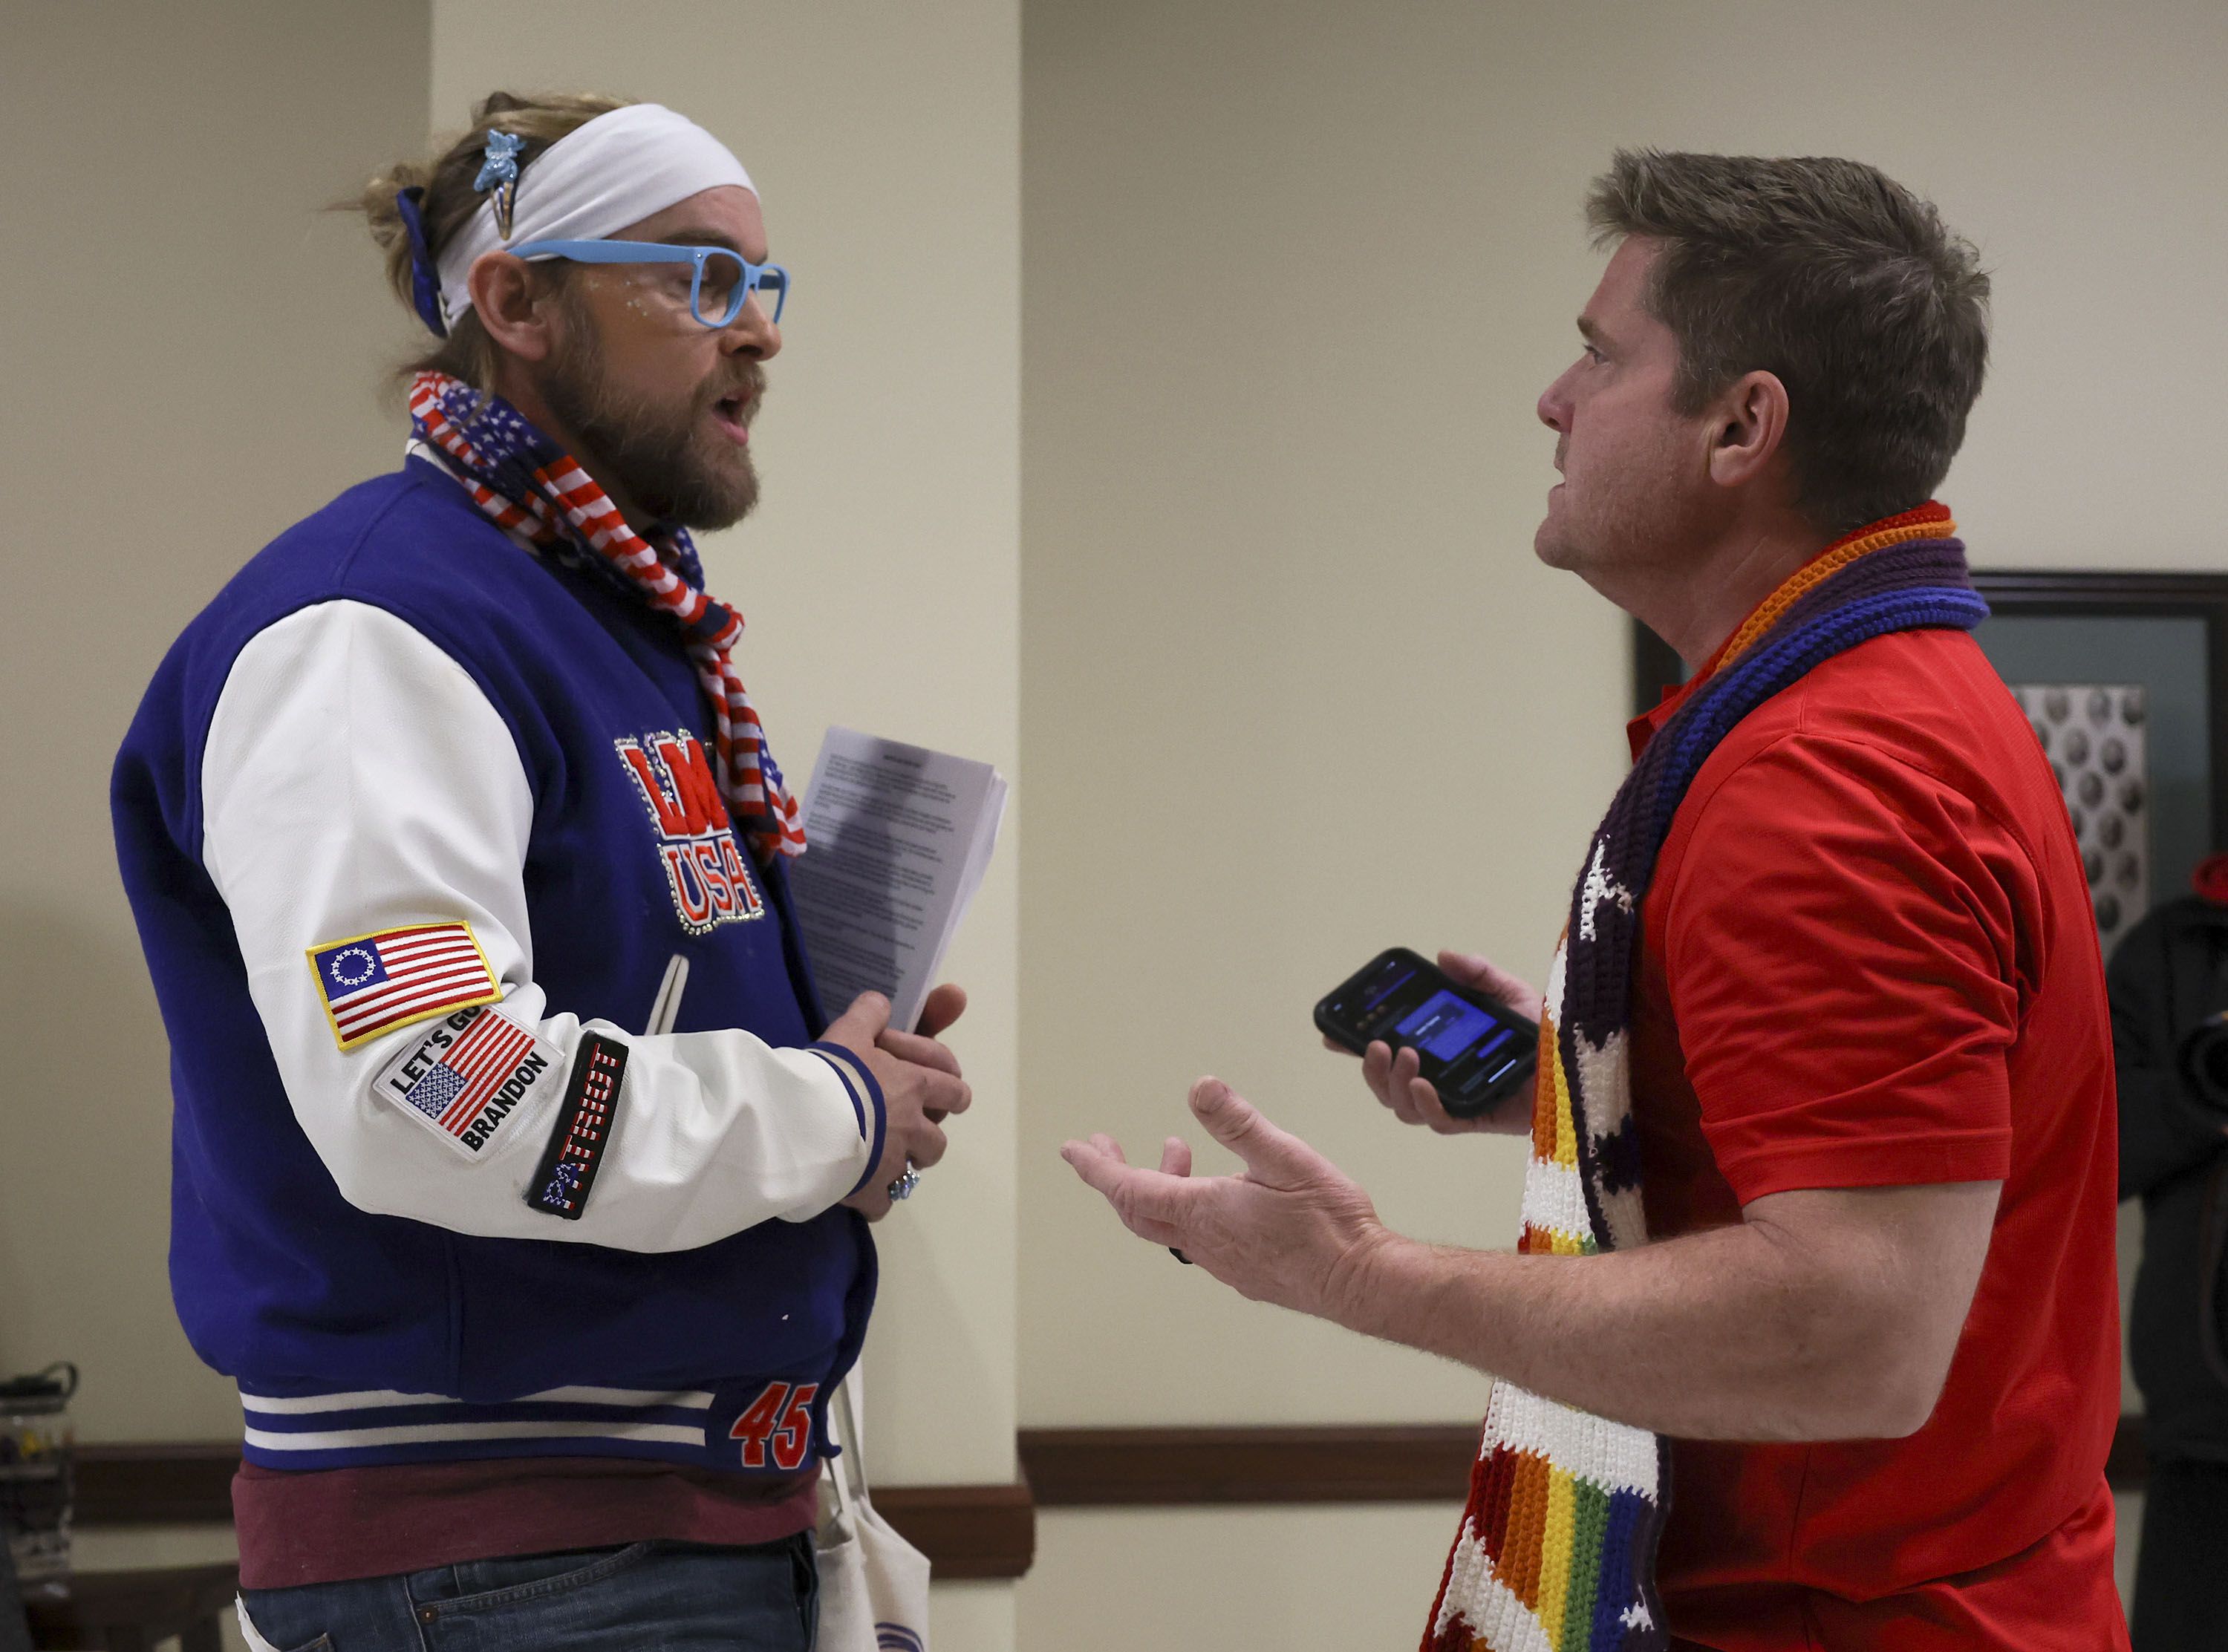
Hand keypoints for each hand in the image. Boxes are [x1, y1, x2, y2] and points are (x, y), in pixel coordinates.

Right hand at [825, 987, 971, 1218]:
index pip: (953, 1086)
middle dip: (930, 1130)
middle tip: (912, 1126)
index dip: (951, 1086)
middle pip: (940, 1136)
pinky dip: (875, 1199)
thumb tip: (881, 1002)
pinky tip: (861, 1192)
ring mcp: (895, 1162)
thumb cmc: (832, 1073)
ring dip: (907, 1162)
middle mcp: (913, 1127)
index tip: (944, 1088)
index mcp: (914, 1086)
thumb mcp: (850, 1031)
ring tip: (884, 1156)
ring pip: (918, 1168)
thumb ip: (870, 1014)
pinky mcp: (872, 1191)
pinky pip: (883, 1203)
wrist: (806, 1122)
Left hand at [1060, 1078, 1390, 1326]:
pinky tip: (1219, 1191)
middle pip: (1137, 1210)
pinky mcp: (1244, 1272)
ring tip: (1178, 1149)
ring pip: (1169, 1224)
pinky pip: (1196, 1238)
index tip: (1071, 1150)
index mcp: (1203, 1211)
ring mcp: (1222, 1262)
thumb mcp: (1286, 1157)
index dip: (1096, 1168)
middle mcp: (1203, 1242)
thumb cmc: (1329, 1224)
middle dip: (1116, 1175)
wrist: (1362, 1283)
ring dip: (1161, 1184)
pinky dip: (1188, 1206)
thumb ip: (1239, 1123)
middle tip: (1105, 1146)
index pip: (1129, 1189)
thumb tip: (1198, 1087)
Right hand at [1324, 949, 1541, 1136]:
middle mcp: (1441, 1077)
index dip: (1354, 1045)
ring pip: (1402, 1106)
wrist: (1582, 1066)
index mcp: (1440, 1048)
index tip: (1331, 1034)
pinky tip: (1423, 1086)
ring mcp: (1455, 1100)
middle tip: (1374, 1044)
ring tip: (1405, 1058)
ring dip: (1392, 1083)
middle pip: (1386, 1084)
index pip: (1388, 1049)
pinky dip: (1425, 1105)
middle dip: (1369, 1067)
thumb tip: (1443, 956)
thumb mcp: (1511, 993)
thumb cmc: (1547, 1034)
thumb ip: (1479, 973)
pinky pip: (1439, 1122)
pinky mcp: (1476, 1119)